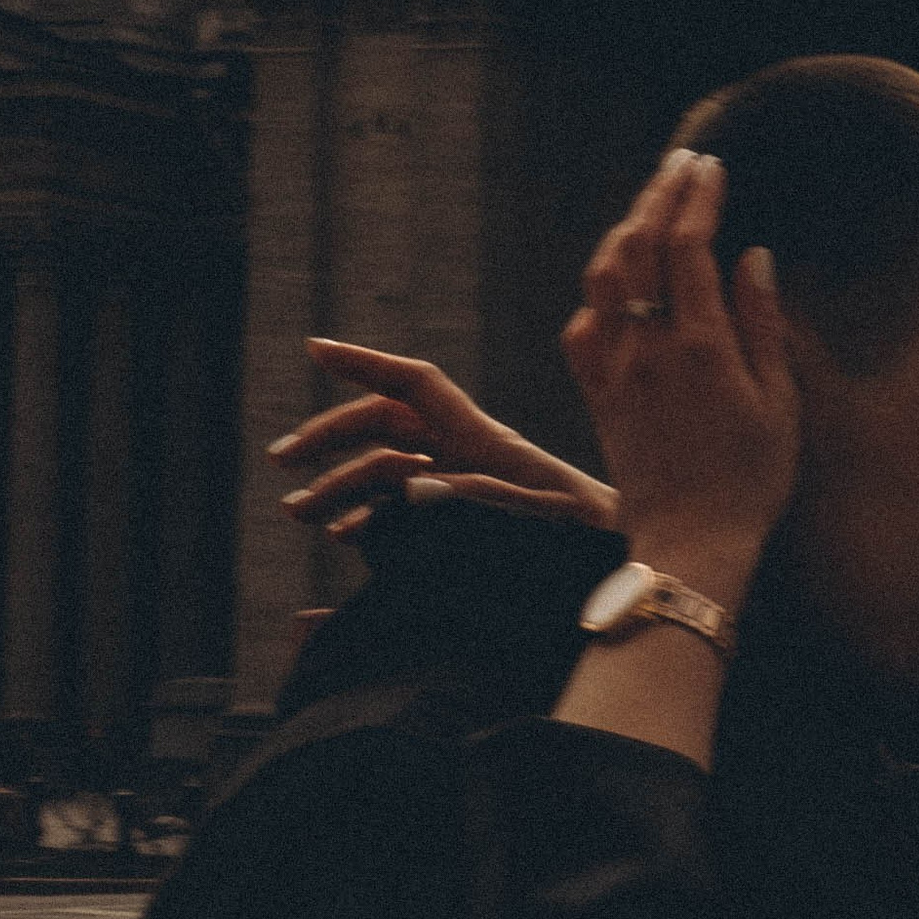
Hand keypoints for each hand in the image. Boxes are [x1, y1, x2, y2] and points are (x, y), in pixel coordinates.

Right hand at [272, 346, 616, 540]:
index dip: (365, 362)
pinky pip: (409, 510)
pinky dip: (372, 518)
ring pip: (388, 473)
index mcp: (486, 443)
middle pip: (384, 429)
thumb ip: (479, 499)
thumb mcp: (545, 518)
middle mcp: (470, 456)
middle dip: (329, 438)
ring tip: (297, 512)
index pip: (415, 387)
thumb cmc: (599, 540)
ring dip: (339, 486)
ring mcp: (469, 488)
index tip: (314, 349)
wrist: (637, 568)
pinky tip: (345, 536)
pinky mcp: (473, 523)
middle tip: (281, 460)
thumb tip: (407, 489)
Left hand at [562, 149, 800, 603]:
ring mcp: (614, 369)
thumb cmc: (749, 482)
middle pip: (640, 246)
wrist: (690, 543)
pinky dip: (598, 293)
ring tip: (649, 207)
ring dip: (624, 231)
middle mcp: (647, 347)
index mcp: (699, 345)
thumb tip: (752, 257)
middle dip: (659, 194)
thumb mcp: (779, 405)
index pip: (689, 246)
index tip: (709, 165)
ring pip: (603, 277)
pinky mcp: (596, 395)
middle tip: (680, 164)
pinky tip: (616, 287)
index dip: (697, 197)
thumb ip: (761, 325)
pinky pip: (583, 327)